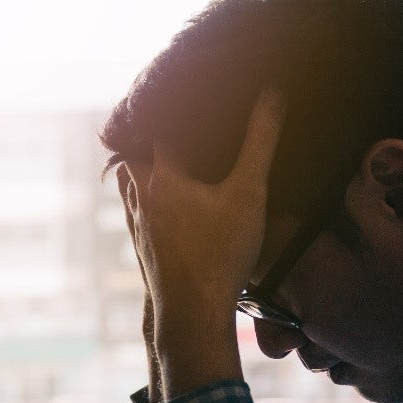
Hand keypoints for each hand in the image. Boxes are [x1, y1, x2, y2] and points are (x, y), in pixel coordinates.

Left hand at [119, 90, 285, 400]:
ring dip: (140, 168)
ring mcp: (138, 225)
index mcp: (163, 178)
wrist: (192, 312)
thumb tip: (273, 94)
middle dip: (146, 138)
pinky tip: (160, 205)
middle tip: (164, 121)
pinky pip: (134, 212)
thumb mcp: (249, 193)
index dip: (175, 108)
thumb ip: (261, 142)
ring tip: (159, 156)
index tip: (185, 91)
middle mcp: (141, 198)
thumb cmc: (221, 254)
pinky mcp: (142, 248)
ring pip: (128, 185)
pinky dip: (142, 198)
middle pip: (132, 156)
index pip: (160, 128)